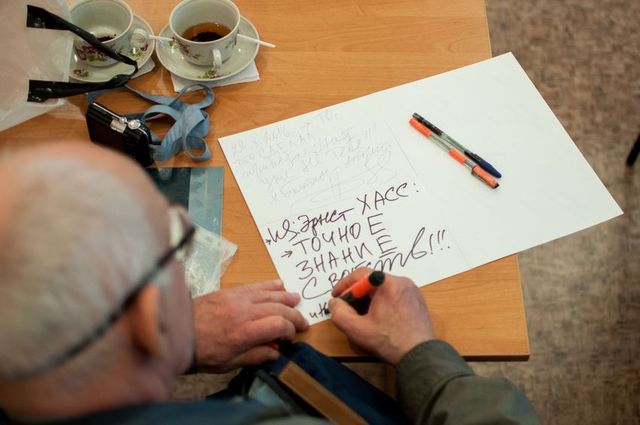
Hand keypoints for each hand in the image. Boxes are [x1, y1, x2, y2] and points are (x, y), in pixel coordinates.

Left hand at [193, 279, 307, 372]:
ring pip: (269, 294)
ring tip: (296, 300)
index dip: (290, 331)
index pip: (279, 325)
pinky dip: (269, 285)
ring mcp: (237, 299)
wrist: (177, 332)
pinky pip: (254, 286)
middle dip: (294, 315)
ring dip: (285, 298)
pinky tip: (279, 285)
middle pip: (278, 309)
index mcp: (244, 333)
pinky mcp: (230, 291)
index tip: (291, 338)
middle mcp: (244, 312)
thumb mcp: (229, 363)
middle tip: (302, 323)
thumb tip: (276, 353)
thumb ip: (256, 356)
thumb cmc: (202, 352)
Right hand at [329, 268, 434, 364]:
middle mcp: (402, 282)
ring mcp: (412, 291)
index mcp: (387, 284)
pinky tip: (380, 319)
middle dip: (357, 294)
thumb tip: (335, 303)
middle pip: (372, 281)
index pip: (360, 274)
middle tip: (348, 309)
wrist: (420, 356)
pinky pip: (395, 295)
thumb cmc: (390, 342)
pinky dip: (383, 303)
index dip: (345, 285)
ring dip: (370, 300)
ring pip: (383, 289)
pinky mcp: (417, 300)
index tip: (337, 297)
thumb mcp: (357, 329)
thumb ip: (340, 314)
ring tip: (363, 317)